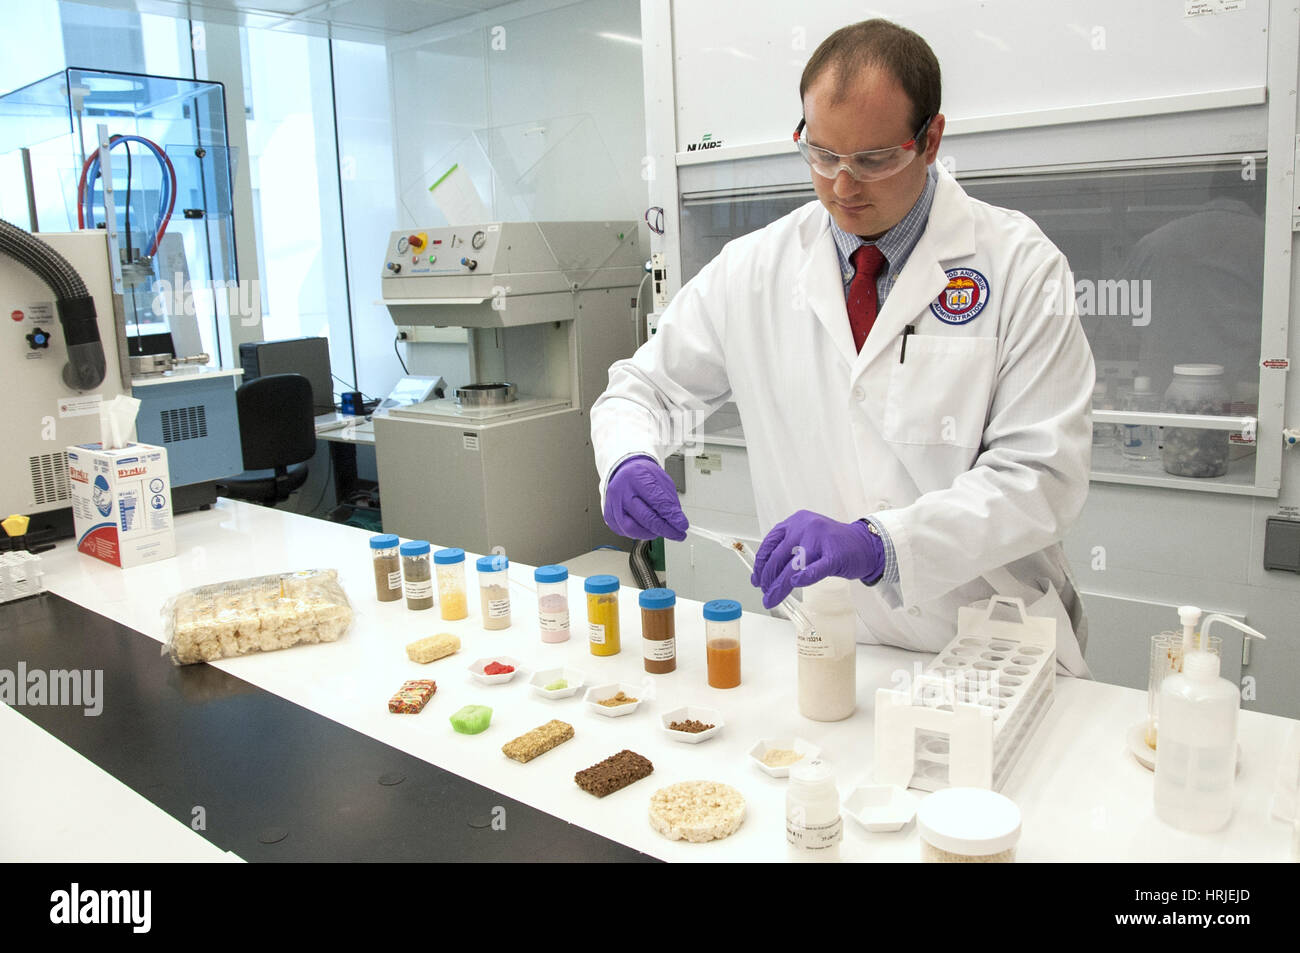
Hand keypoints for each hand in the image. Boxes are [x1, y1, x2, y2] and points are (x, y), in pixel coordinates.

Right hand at [602, 455, 688, 540]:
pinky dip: (640, 533)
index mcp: (635, 476)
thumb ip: (669, 500)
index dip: (672, 516)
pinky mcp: (609, 516)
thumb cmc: (642, 475)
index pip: (657, 501)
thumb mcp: (661, 480)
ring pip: (633, 529)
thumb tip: (677, 520)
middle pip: (645, 517)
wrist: (624, 472)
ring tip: (662, 530)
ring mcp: (612, 505)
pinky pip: (625, 532)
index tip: (682, 525)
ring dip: (652, 533)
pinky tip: (648, 528)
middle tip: (677, 534)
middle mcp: (620, 491)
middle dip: (665, 529)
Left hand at [750, 510, 882, 608]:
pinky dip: (803, 578)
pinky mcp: (834, 555)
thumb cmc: (833, 544)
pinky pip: (815, 569)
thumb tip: (765, 573)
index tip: (756, 579)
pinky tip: (795, 585)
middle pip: (779, 556)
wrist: (865, 544)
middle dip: (768, 578)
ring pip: (793, 566)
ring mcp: (820, 540)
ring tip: (772, 598)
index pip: (770, 542)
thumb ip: (788, 547)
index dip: (760, 563)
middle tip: (764, 593)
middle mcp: (805, 527)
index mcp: (795, 521)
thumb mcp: (807, 537)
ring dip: (779, 585)